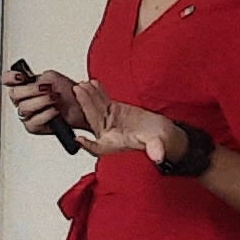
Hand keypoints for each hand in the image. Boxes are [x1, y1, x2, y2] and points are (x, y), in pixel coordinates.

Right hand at [4, 67, 73, 137]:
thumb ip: (38, 78)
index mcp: (25, 86)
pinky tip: (54, 111)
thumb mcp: (53, 78)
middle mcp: (24, 100)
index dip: (10, 77)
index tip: (21, 77)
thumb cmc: (69, 93)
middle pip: (14, 94)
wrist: (81, 107)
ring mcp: (27, 114)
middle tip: (47, 89)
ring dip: (42, 102)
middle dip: (32, 90)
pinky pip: (33, 121)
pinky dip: (46, 115)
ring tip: (55, 99)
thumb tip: (31, 83)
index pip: (8, 80)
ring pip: (24, 108)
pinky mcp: (33, 127)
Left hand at [67, 81, 185, 164]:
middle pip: (93, 120)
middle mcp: (108, 134)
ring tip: (82, 84)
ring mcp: (109, 121)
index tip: (78, 139)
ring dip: (89, 96)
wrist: (162, 132)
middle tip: (78, 92)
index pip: (98, 147)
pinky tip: (92, 83)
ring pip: (96, 108)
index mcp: (115, 145)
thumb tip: (157, 156)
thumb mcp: (157, 144)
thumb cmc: (159, 141)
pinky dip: (98, 92)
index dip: (88, 144)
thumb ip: (155, 149)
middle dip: (85, 105)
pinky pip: (103, 101)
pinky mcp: (114, 111)